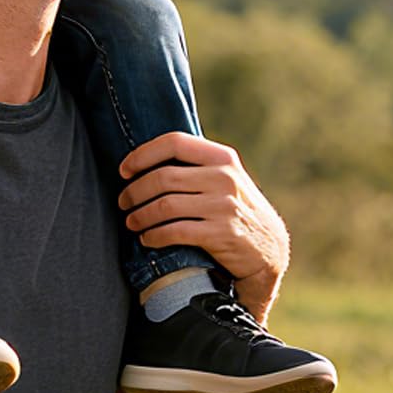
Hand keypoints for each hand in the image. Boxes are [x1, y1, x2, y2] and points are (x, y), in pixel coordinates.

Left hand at [118, 133, 287, 317]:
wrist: (269, 250)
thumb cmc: (237, 210)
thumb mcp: (227, 179)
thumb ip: (198, 165)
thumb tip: (149, 157)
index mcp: (222, 157)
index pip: (175, 142)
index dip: (144, 154)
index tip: (125, 169)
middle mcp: (223, 177)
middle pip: (163, 176)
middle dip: (135, 190)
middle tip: (123, 202)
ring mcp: (223, 205)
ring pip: (165, 205)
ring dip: (140, 215)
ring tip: (131, 221)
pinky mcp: (220, 233)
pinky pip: (174, 231)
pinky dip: (154, 235)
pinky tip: (147, 238)